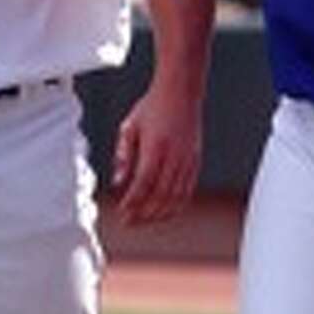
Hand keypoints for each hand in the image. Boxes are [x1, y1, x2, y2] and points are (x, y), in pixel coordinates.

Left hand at [112, 84, 202, 225]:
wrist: (181, 92)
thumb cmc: (153, 107)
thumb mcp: (129, 127)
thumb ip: (123, 156)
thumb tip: (117, 182)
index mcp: (156, 147)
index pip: (144, 183)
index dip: (133, 202)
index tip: (122, 213)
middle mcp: (175, 156)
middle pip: (161, 195)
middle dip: (144, 214)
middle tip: (130, 222)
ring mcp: (188, 160)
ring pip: (176, 197)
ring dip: (160, 213)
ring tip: (144, 221)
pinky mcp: (196, 161)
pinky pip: (188, 190)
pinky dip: (176, 205)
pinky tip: (165, 211)